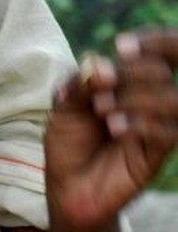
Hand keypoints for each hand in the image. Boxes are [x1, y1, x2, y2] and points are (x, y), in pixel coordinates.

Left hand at [45, 28, 177, 231]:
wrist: (67, 189)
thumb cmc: (68, 142)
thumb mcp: (64, 107)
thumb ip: (79, 84)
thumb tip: (99, 64)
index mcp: (128, 82)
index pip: (156, 53)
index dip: (151, 42)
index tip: (120, 47)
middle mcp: (147, 101)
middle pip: (163, 71)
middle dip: (132, 72)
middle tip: (101, 85)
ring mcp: (155, 129)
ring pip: (173, 100)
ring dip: (137, 97)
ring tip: (102, 108)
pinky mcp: (156, 157)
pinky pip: (169, 134)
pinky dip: (143, 123)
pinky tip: (115, 128)